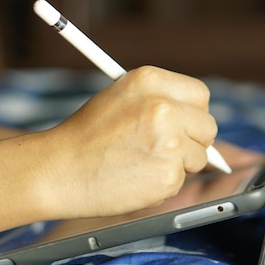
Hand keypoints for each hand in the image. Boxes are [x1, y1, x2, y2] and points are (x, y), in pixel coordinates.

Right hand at [43, 66, 218, 217]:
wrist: (57, 170)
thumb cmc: (84, 137)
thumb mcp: (120, 99)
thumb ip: (159, 102)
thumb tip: (197, 122)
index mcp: (150, 80)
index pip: (200, 94)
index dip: (193, 113)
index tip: (185, 126)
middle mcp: (163, 107)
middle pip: (207, 126)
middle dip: (192, 141)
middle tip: (164, 150)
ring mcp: (169, 141)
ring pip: (198, 156)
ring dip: (177, 164)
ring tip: (140, 163)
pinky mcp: (168, 173)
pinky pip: (180, 180)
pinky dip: (162, 184)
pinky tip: (135, 178)